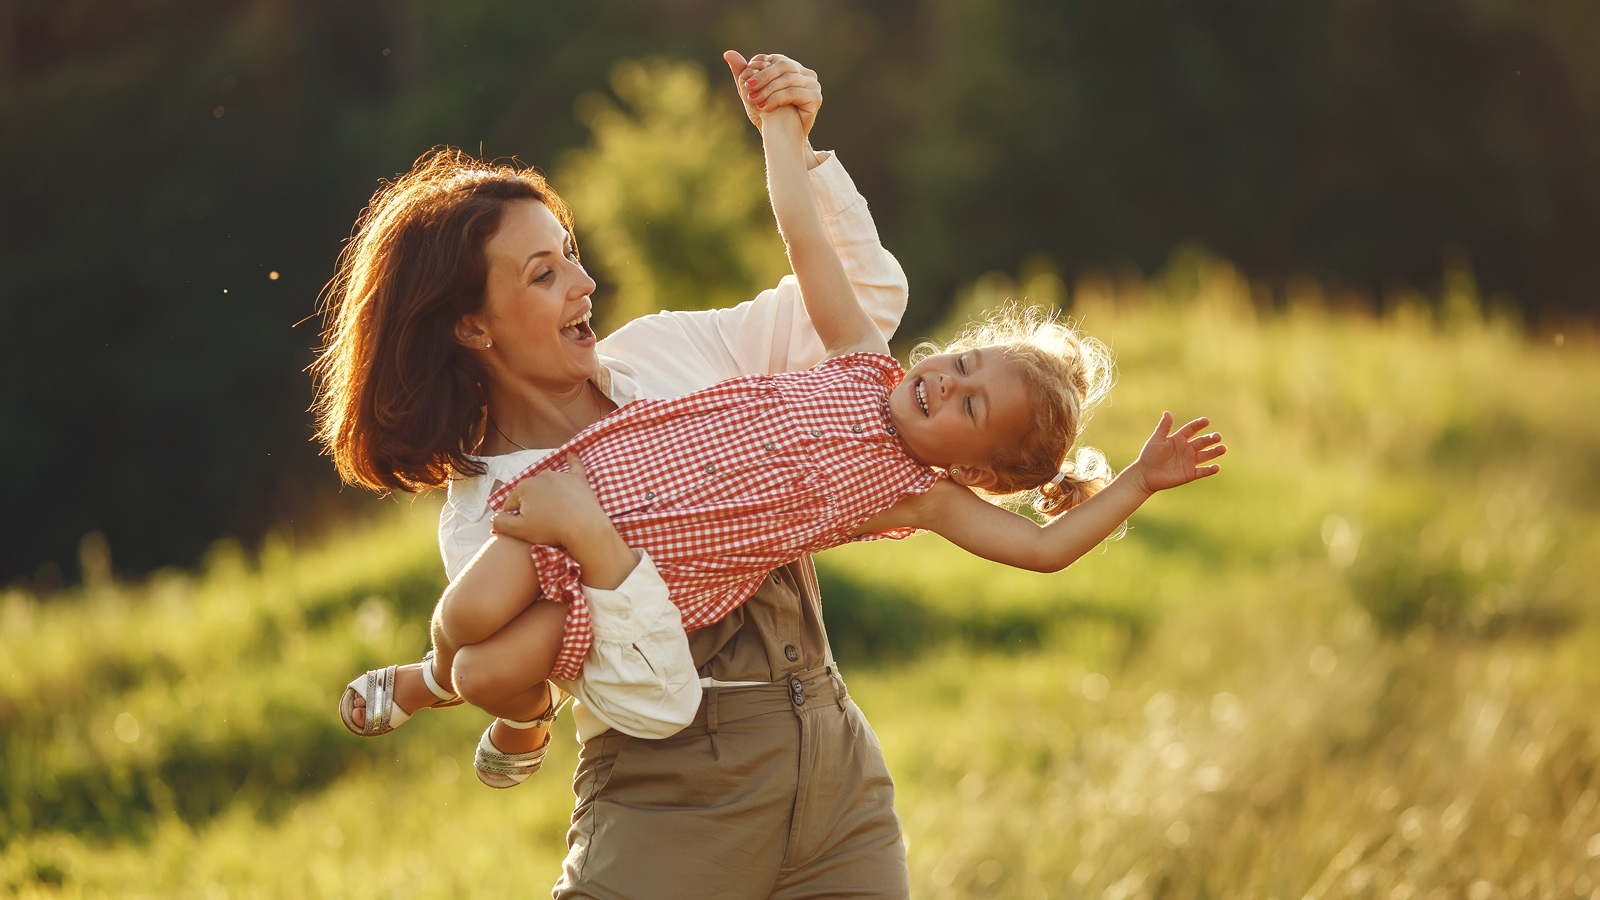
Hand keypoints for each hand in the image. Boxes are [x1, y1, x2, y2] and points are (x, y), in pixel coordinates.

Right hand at [491, 453, 606, 546]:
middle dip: (530, 506)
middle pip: (529, 494)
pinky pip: (574, 466)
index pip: (511, 504)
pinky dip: (573, 460)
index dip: (514, 518)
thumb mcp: (518, 531)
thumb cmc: (550, 530)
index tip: (522, 528)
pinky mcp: (578, 479)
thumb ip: (500, 523)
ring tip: (552, 511)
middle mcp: (540, 476)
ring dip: (546, 494)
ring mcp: (560, 476)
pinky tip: (571, 454)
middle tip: (539, 523)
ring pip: (547, 484)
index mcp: (523, 487)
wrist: (584, 527)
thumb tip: (494, 517)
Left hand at [723, 51, 821, 135]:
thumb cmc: (768, 114)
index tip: (746, 81)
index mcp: (792, 68)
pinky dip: (777, 99)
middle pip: (783, 66)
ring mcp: (813, 84)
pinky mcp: (815, 97)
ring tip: (755, 100)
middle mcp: (805, 73)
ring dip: (768, 90)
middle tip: (748, 87)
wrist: (781, 138)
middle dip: (763, 77)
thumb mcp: (753, 91)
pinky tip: (765, 108)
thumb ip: (742, 72)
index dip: (759, 68)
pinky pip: (794, 93)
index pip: (775, 60)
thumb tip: (727, 53)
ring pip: (787, 79)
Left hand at [1129, 413, 1225, 493]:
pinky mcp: (1190, 474)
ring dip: (1215, 452)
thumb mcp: (1156, 440)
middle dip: (1210, 439)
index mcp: (1179, 439)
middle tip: (1218, 436)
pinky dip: (1209, 470)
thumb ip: (1163, 427)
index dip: (1198, 425)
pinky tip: (1216, 467)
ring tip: (1223, 448)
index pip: (1191, 429)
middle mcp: (1187, 449)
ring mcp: (1189, 461)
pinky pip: (1202, 471)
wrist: (1145, 475)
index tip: (1206, 421)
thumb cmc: (1149, 456)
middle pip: (1202, 442)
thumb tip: (1167, 412)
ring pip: (1206, 455)